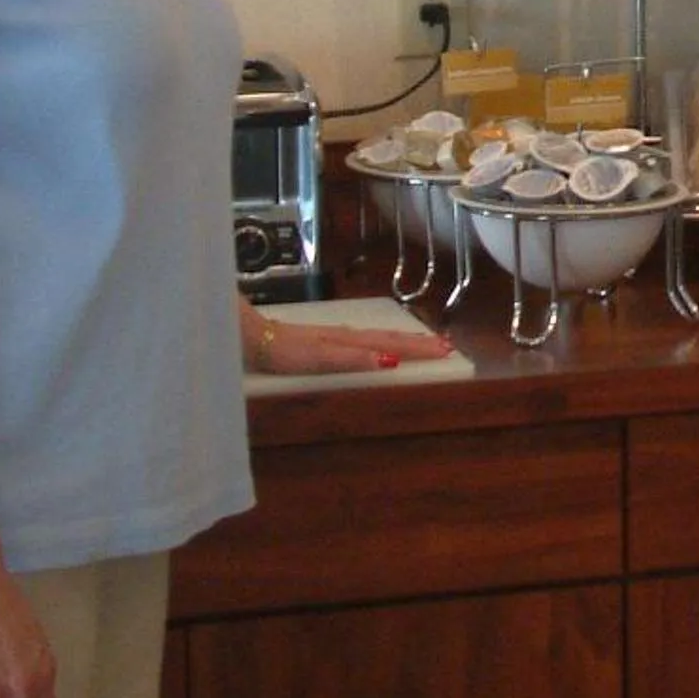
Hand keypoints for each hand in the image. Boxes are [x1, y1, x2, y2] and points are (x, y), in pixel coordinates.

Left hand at [251, 314, 457, 376]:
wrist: (251, 337)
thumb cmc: (282, 351)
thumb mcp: (317, 358)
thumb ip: (351, 359)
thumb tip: (388, 361)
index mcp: (348, 342)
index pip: (391, 346)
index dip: (418, 349)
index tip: (445, 351)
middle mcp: (345, 336)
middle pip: (388, 338)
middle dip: (418, 344)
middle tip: (447, 347)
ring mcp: (335, 337)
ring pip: (378, 338)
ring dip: (404, 341)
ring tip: (425, 343)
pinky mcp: (324, 341)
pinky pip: (363, 340)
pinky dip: (381, 343)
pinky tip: (381, 346)